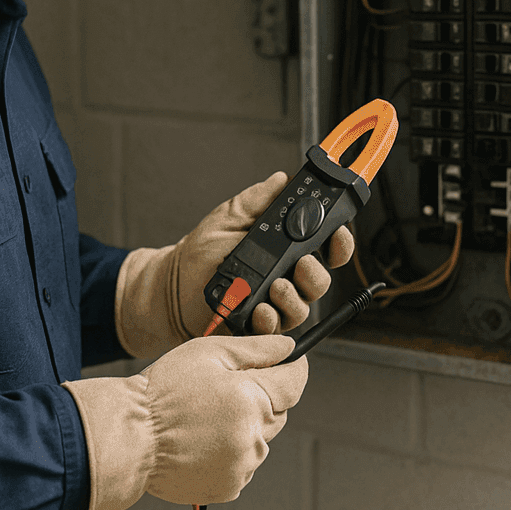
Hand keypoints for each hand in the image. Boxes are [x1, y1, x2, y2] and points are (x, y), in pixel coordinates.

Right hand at [63, 334, 306, 509]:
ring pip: (261, 438)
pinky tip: (203, 439)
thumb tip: (287, 347)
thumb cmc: (162, 393)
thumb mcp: (209, 353)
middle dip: (262, 397)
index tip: (287, 362)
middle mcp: (253, 438)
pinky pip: (244, 462)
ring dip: (246, 425)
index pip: (295, 383)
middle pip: (280, 411)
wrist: (129, 438)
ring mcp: (243, 466)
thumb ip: (256, 349)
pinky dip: (231, 450)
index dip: (293, 368)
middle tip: (224, 389)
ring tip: (206, 417)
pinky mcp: (229, 486)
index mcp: (252, 400)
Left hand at [115, 171, 355, 357]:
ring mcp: (273, 303)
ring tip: (276, 287)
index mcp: (286, 250)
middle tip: (302, 264)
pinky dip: (271, 320)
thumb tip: (281, 179)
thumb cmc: (200, 251)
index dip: (339, 243)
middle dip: (316, 273)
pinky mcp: (257, 325)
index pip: (326, 248)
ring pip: (303, 307)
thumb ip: (257, 198)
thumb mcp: (229, 216)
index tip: (336, 235)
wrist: (172, 285)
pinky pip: (275, 330)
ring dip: (294, 298)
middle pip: (320, 280)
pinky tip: (261, 309)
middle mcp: (286, 277)